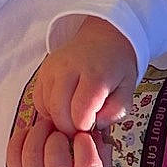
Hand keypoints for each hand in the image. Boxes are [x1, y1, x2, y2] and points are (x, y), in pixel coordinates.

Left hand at [6, 117, 110, 166]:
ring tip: (47, 126)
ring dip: (38, 132)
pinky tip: (32, 134)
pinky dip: (20, 137)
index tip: (84, 135)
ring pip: (31, 154)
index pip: (88, 165)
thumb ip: (101, 151)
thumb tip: (92, 127)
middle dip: (58, 136)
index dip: (86, 144)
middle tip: (62, 129)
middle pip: (55, 158)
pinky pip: (13, 154)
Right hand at [31, 16, 137, 133]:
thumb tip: (96, 125)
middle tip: (82, 127)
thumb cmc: (115, 65)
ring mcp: (51, 69)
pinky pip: (38, 101)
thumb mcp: (128, 89)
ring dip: (59, 119)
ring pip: (46, 108)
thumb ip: (116, 111)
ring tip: (74, 115)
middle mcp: (68, 69)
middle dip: (70, 128)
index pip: (80, 113)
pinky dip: (49, 110)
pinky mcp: (42, 72)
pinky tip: (63, 107)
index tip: (92, 126)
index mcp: (95, 74)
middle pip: (59, 112)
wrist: (102, 39)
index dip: (85, 127)